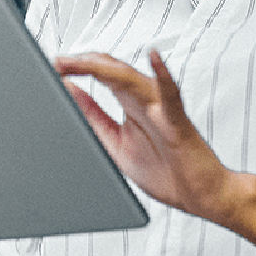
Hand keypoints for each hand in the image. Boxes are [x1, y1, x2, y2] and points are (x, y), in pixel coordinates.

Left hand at [56, 50, 243, 225]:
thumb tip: (69, 91)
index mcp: (131, 103)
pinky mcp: (178, 122)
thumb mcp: (115, 142)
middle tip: (58, 61)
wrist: (202, 196)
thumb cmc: (166, 171)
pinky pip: (171, 95)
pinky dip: (162, 75)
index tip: (53, 64)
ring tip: (82, 61)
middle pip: (111, 70)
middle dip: (83, 63)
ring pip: (132, 78)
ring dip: (104, 67)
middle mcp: (146, 99)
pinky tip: (154, 58)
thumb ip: (94, 116)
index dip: (76, 67)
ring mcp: (162, 108)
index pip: (101, 73)